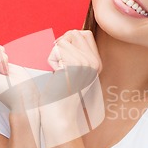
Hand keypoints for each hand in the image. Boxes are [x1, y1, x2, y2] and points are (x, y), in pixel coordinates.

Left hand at [39, 30, 104, 147]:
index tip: (63, 57)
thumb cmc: (60, 94)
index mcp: (97, 63)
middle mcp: (95, 63)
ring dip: (54, 54)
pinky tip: (56, 75)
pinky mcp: (76, 66)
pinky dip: (51, 59)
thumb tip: (71, 34)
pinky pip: (57, 49)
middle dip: (61, 43)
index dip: (69, 40)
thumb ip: (77, 54)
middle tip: (58, 63)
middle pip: (75, 33)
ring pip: (64, 40)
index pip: (84, 34)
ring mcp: (87, 64)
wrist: (59, 114)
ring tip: (58, 72)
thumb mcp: (74, 72)